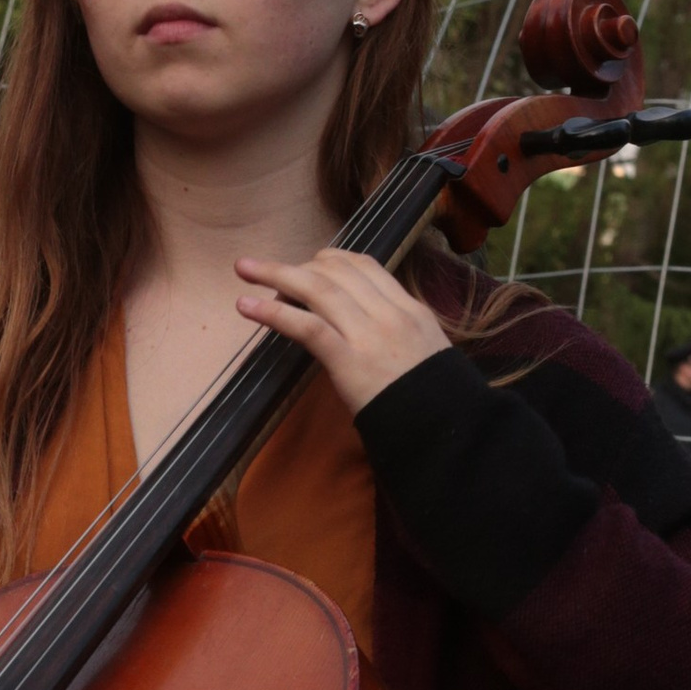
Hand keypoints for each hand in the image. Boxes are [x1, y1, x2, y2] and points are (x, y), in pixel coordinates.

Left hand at [232, 245, 448, 412]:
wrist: (446, 429)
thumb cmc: (433, 401)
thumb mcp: (427, 354)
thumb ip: (398, 335)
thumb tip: (365, 330)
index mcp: (410, 310)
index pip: (366, 267)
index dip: (332, 260)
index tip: (311, 263)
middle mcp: (390, 314)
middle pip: (337, 272)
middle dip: (298, 265)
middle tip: (264, 268)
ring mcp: (369, 335)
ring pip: (318, 290)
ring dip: (276, 275)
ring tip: (244, 270)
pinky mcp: (350, 361)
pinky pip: (307, 327)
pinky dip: (274, 313)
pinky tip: (248, 306)